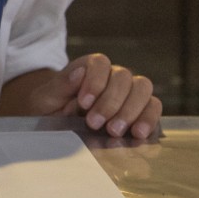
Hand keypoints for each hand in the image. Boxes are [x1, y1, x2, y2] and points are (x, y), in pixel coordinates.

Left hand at [16, 53, 161, 139]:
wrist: (55, 127)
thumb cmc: (50, 109)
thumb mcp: (45, 99)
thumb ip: (60, 85)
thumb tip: (79, 73)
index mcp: (89, 68)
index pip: (100, 63)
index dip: (95, 82)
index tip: (83, 103)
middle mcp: (113, 76)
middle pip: (124, 77)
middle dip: (110, 102)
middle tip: (95, 123)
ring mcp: (129, 93)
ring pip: (143, 89)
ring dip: (131, 111)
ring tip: (115, 131)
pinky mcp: (141, 111)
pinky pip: (153, 108)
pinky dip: (149, 119)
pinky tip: (138, 134)